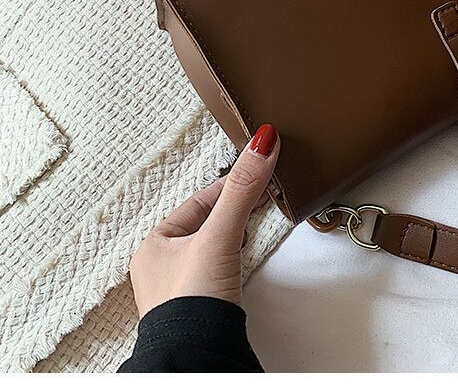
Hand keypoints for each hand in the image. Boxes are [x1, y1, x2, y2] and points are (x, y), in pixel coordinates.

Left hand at [129, 123, 278, 316]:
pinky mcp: (198, 305)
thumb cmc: (192, 301)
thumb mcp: (219, 234)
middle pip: (206, 222)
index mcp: (154, 243)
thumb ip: (242, 190)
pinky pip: (217, 268)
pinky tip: (243, 259)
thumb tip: (262, 142)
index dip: (231, 186)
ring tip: (253, 226)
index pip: (200, 201)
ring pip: (212, 246)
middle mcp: (161, 265)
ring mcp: (179, 287)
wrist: (197, 355)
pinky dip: (233, 257)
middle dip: (233, 210)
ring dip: (234, 234)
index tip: (258, 174)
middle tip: (261, 198)